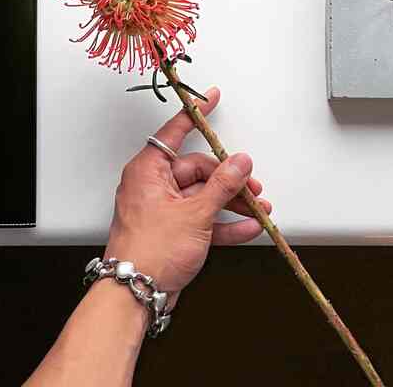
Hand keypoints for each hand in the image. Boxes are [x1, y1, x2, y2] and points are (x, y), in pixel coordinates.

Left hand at [104, 87, 270, 307]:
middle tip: (252, 186)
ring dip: (231, 203)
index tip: (212, 98)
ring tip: (257, 208)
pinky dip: (223, 223)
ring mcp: (163, 209)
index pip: (175, 131)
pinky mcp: (171, 230)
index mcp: (148, 170)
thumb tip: (239, 163)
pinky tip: (247, 227)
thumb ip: (222, 186)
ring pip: (203, 196)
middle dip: (228, 179)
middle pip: (198, 170)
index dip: (197, 115)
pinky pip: (202, 219)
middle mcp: (153, 185)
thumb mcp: (194, 213)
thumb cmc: (149, 251)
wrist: (135, 294)